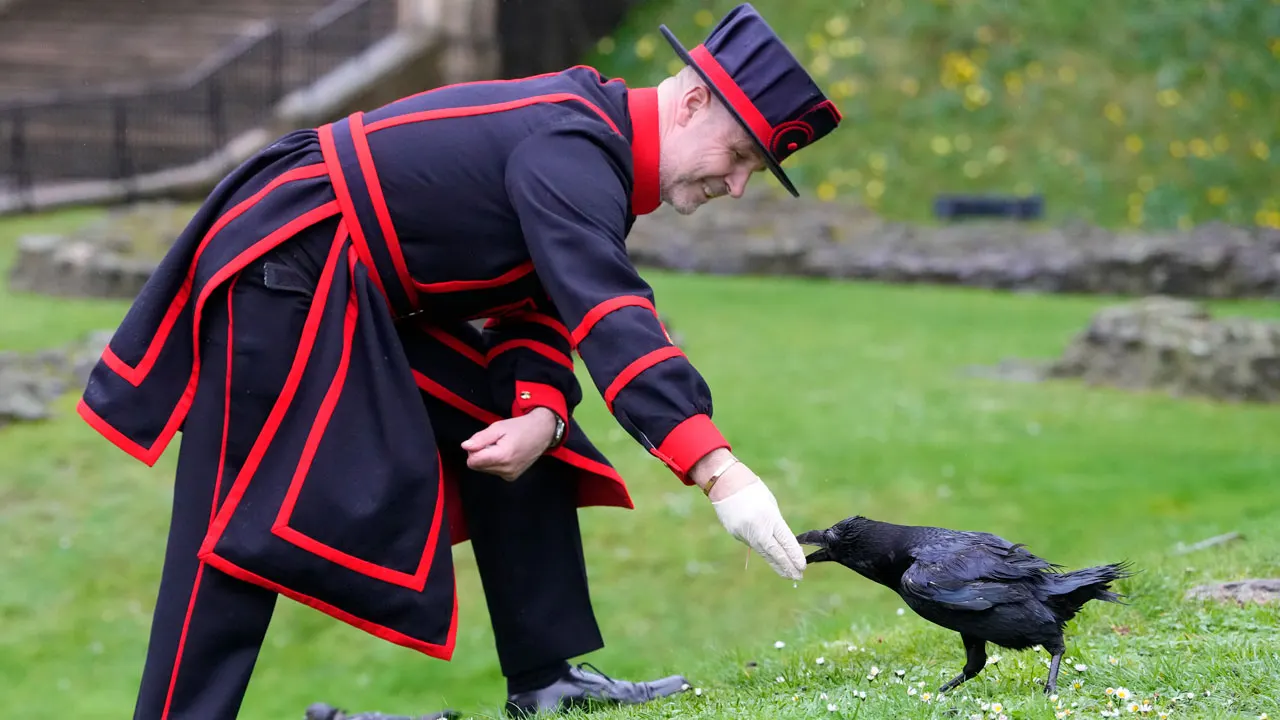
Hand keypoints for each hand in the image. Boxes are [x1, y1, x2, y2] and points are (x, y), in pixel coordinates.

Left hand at [461, 407, 557, 480]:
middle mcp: (506, 470)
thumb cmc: (520, 427)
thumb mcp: (498, 427)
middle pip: (477, 466)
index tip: (484, 440)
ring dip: (488, 458)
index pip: (472, 461)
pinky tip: (506, 453)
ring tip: (502, 447)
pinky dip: (495, 462)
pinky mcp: (511, 477)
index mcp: (502, 456)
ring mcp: (510, 475)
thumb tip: (465, 446)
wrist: (542, 433)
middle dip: (480, 453)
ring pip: (484, 469)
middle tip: (494, 442)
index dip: (474, 449)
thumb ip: (480, 438)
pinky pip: (493, 471)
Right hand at [691, 451, 806, 580]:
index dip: (794, 556)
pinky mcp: (735, 534)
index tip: (802, 567)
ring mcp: (744, 533)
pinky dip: (763, 552)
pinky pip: (752, 544)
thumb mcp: (770, 504)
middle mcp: (757, 528)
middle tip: (798, 577)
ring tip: (787, 574)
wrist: (725, 483)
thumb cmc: (752, 490)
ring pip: (763, 553)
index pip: (785, 541)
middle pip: (774, 553)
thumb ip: (775, 523)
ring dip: (776, 565)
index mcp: (769, 517)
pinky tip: (771, 559)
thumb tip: (781, 541)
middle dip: (787, 566)